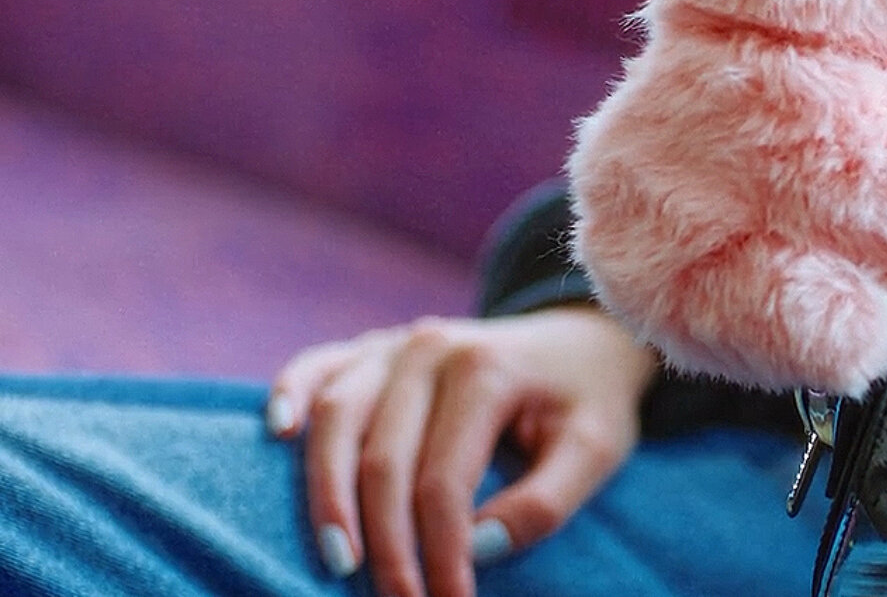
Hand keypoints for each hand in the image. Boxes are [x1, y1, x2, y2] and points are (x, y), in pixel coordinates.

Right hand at [266, 305, 657, 596]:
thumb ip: (544, 503)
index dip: (441, 554)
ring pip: (338, 418)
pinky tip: (277, 432)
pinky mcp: (375, 346)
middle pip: (383, 459)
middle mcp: (432, 348)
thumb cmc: (588, 402)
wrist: (582, 340)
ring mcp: (397, 342)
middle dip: (386, 546)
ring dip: (327, 494)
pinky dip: (292, 392)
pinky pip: (319, 364)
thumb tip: (474, 549)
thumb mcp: (597, 451)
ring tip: (338, 559)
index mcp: (487, 370)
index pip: (445, 482)